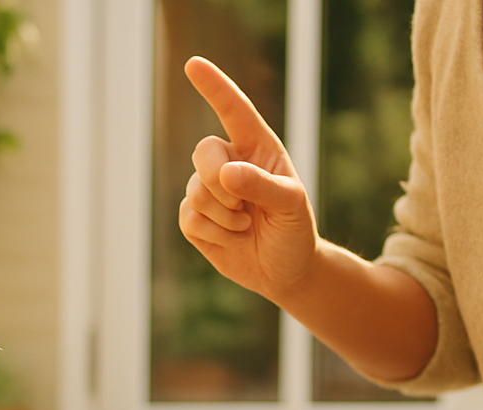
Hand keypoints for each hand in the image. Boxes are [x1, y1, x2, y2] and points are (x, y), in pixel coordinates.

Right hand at [179, 57, 319, 301]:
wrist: (285, 270)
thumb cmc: (294, 230)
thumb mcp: (291, 206)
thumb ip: (261, 185)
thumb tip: (225, 174)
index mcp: (257, 148)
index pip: (234, 111)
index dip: (214, 87)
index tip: (193, 65)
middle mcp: (230, 163)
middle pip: (204, 152)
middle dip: (219, 181)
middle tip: (243, 206)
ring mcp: (208, 191)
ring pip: (196, 191)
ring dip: (224, 217)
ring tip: (246, 227)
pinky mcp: (195, 219)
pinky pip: (188, 218)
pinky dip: (213, 234)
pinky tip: (232, 239)